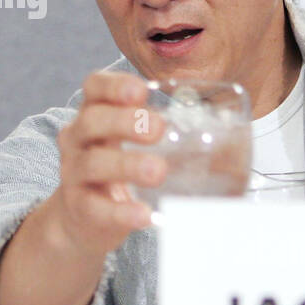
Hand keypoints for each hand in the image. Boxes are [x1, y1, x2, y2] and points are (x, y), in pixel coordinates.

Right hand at [48, 71, 163, 256]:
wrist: (81, 219)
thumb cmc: (116, 172)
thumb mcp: (130, 145)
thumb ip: (162, 133)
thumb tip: (231, 142)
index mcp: (94, 115)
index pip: (94, 87)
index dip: (114, 85)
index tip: (141, 92)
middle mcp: (78, 140)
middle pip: (91, 121)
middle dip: (124, 121)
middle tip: (159, 129)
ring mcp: (73, 174)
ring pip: (92, 163)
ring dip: (127, 164)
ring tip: (158, 171)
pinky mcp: (79, 209)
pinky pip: (95, 208)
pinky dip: (121, 211)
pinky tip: (144, 214)